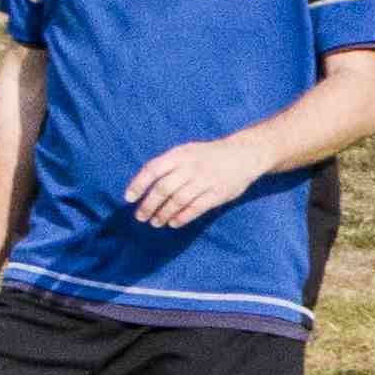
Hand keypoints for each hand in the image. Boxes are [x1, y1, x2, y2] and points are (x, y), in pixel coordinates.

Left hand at [123, 135, 265, 228]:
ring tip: (155, 222)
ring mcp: (206, 180)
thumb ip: (167, 165)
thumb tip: (141, 186)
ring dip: (163, 214)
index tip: (129, 199)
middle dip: (149, 205)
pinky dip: (182, 217)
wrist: (245, 154)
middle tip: (141, 217)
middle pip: (163, 189)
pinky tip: (173, 223)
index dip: (138, 184)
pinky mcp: (218, 193)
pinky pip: (196, 208)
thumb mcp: (186, 151)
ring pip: (178, 201)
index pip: (153, 169)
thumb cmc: (207, 156)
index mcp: (180, 154)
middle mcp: (191, 167)